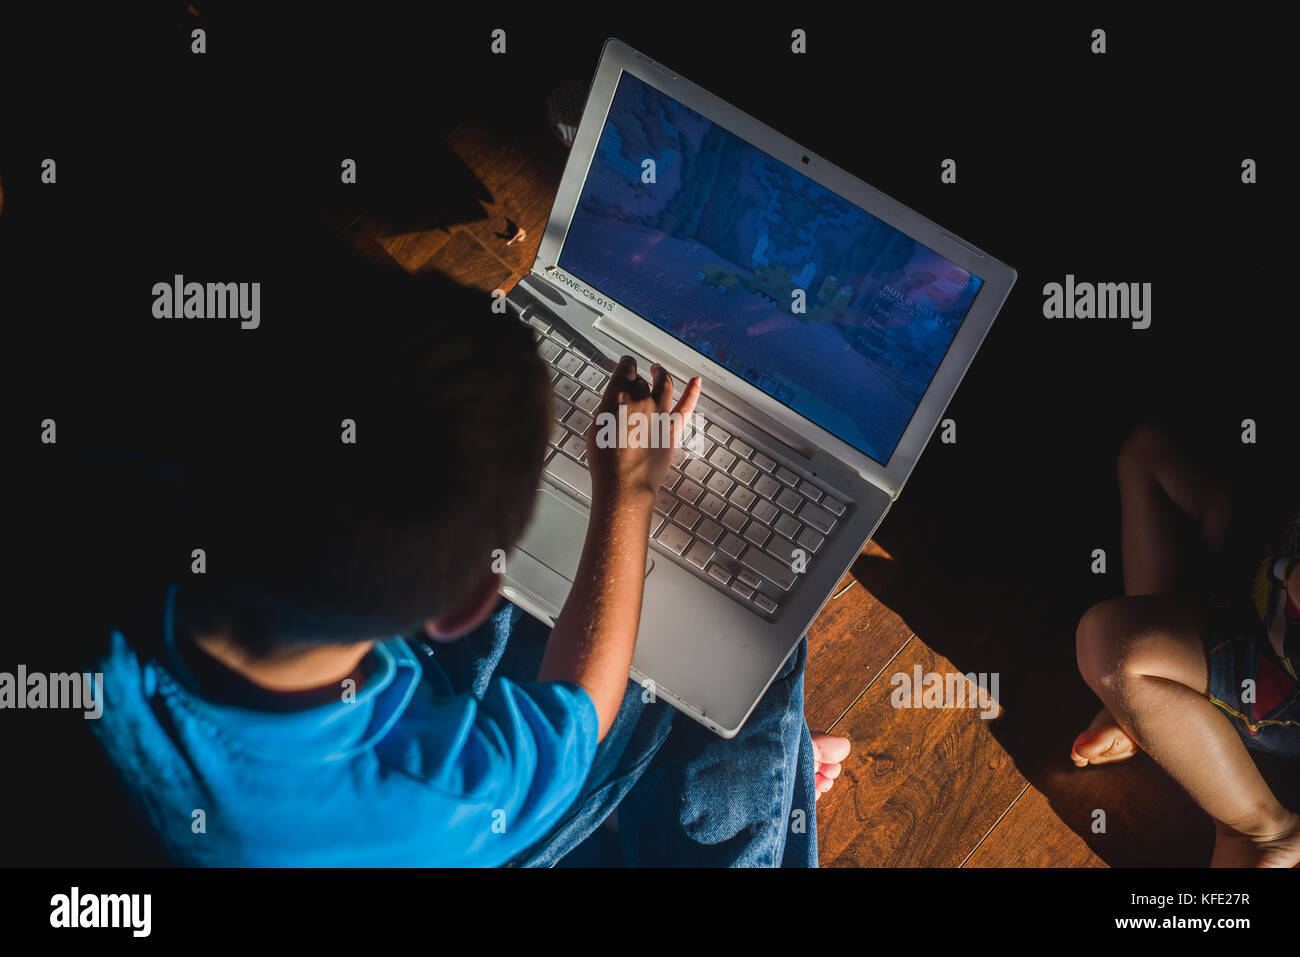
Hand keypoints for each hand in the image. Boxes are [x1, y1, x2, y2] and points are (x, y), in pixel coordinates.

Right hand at [585, 355, 700, 505]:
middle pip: (641, 381)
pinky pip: (686, 406)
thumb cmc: (606, 461)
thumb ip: (608, 408)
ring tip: (658, 370)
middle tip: (634, 381)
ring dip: (661, 374)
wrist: (624, 484)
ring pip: (664, 385)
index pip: (625, 369)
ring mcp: (660, 413)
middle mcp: (641, 400)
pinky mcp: (673, 429)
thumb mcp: (596, 427)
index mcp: (618, 396)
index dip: (626, 364)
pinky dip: (693, 392)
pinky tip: (697, 382)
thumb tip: (615, 401)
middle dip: (637, 379)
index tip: (626, 363)